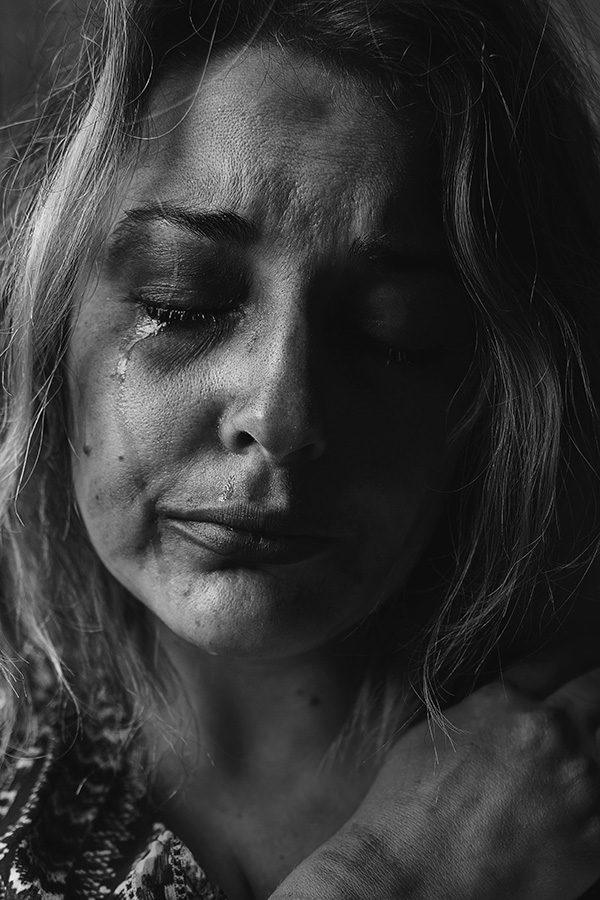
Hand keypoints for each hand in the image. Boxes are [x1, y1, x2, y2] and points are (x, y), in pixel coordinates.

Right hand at [270, 658, 599, 899]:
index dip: (574, 651)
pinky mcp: (599, 837)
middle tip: (593, 696)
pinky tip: (590, 782)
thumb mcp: (438, 733)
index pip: (556, 657)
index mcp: (505, 702)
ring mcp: (582, 784)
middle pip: (598, 687)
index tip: (581, 655)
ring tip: (584, 750)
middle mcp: (550, 732)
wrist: (409, 880)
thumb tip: (515, 702)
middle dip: (597, 686)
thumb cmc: (408, 809)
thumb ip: (488, 710)